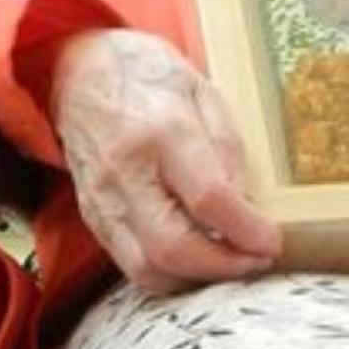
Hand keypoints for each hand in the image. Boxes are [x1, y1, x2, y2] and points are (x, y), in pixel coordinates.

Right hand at [51, 29, 281, 291]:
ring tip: (227, 262)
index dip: (248, 230)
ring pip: (148, 268)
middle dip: (224, 267)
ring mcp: (103, 198)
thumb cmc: (145, 74)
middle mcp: (126, 170)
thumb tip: (246, 206)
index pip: (208, 199)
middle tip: (256, 259)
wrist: (76, 70)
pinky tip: (193, 257)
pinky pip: (130, 264)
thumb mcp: (201, 90)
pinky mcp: (92, 215)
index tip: (272, 241)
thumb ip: (226, 148)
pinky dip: (168, 273)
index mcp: (161, 130)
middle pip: (174, 247)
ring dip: (195, 278)